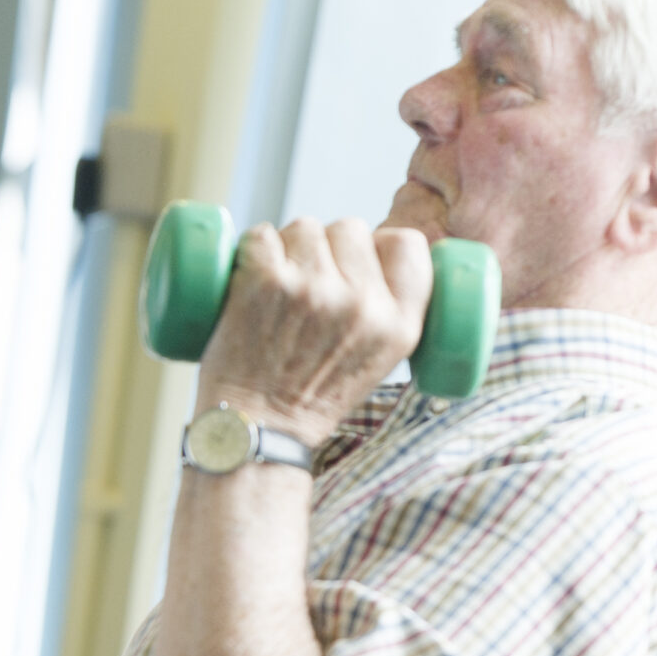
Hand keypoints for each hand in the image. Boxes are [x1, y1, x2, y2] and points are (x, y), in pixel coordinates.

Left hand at [195, 219, 431, 446]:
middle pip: (350, 228)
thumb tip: (376, 254)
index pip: (408, 242)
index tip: (356, 261)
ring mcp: (313, 288)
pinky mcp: (265, 281)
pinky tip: (249, 281)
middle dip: (327, 248)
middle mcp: (362, 304)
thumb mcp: (378, 362)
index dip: (377, 245)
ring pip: (304, 227)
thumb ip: (386, 313)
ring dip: (287, 248)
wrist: (255, 429)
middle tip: (307, 288)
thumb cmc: (309, 398)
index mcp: (400, 325)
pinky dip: (251, 250)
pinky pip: (261, 234)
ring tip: (277, 290)